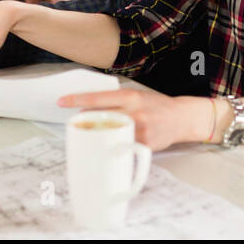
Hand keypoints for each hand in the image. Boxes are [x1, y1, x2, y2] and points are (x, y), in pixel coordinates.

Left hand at [56, 87, 203, 151]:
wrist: (181, 118)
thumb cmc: (157, 105)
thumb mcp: (137, 96)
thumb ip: (117, 101)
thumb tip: (90, 108)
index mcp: (130, 96)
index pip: (98, 97)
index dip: (77, 100)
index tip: (61, 102)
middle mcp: (134, 112)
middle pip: (99, 117)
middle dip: (85, 121)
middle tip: (77, 124)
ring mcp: (139, 130)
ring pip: (108, 134)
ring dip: (98, 136)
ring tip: (94, 135)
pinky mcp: (143, 145)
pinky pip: (121, 147)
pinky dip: (114, 146)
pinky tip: (113, 145)